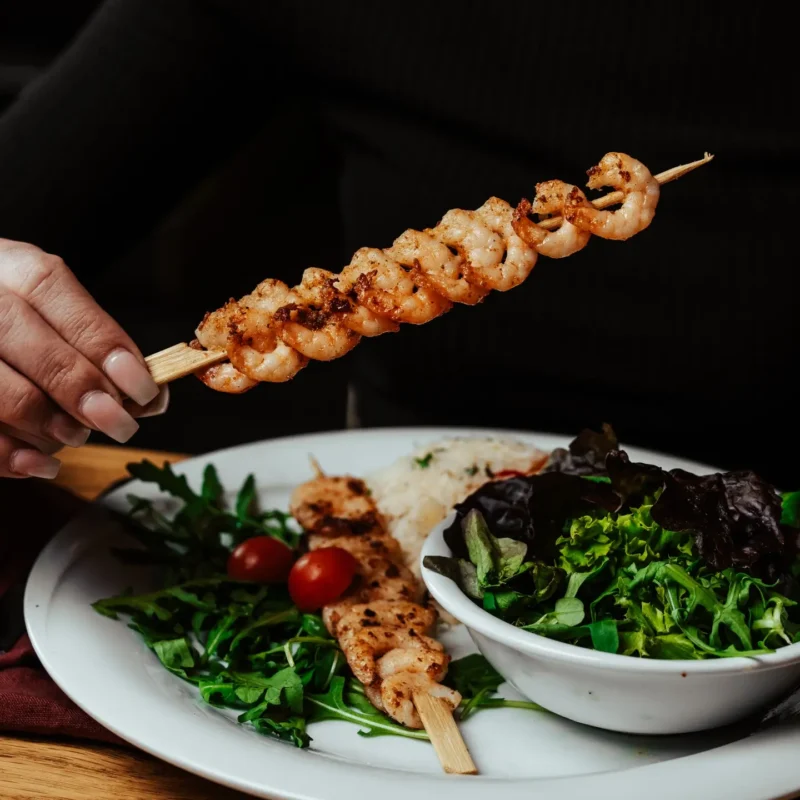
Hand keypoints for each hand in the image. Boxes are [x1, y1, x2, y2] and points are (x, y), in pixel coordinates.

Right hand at [0, 238, 168, 478]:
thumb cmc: (21, 324)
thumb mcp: (57, 315)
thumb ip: (100, 349)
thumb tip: (152, 398)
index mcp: (12, 268)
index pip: (59, 297)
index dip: (106, 347)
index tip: (142, 390)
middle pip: (35, 350)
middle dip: (84, 395)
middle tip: (117, 424)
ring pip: (3, 394)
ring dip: (49, 427)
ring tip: (75, 437)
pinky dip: (10, 455)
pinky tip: (40, 464)